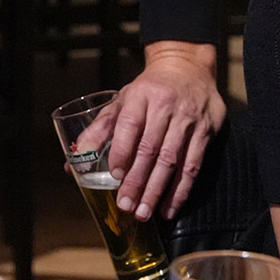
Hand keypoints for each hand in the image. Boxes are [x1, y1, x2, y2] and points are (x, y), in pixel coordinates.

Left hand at [105, 41, 224, 222]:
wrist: (186, 67)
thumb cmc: (148, 90)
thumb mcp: (122, 101)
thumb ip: (100, 130)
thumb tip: (74, 161)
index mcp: (140, 95)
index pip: (130, 124)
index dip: (122, 150)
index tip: (114, 174)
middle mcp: (165, 105)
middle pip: (151, 148)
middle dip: (137, 180)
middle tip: (126, 205)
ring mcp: (188, 119)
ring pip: (172, 160)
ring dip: (157, 190)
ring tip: (144, 212)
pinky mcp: (205, 132)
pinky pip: (193, 166)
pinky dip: (180, 190)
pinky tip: (169, 208)